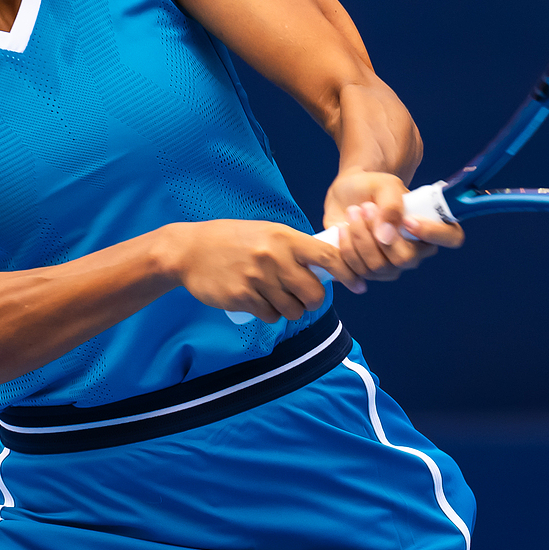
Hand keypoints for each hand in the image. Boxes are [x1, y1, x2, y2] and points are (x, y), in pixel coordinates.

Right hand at [163, 220, 362, 324]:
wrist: (189, 251)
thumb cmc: (232, 240)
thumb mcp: (266, 233)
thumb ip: (294, 248)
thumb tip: (326, 267)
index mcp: (284, 238)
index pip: (328, 256)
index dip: (349, 273)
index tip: (359, 285)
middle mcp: (274, 257)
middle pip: (314, 293)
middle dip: (311, 300)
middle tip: (300, 296)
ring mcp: (257, 278)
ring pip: (293, 310)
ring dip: (288, 309)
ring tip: (274, 296)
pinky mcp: (242, 297)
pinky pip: (270, 316)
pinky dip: (268, 313)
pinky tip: (256, 300)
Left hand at [322, 170, 463, 283]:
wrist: (348, 194)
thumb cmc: (374, 187)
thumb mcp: (385, 185)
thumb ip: (391, 205)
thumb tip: (387, 237)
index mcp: (430, 226)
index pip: (451, 237)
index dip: (434, 233)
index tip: (407, 220)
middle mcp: (415, 251)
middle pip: (405, 259)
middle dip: (378, 234)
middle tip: (364, 208)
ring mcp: (392, 265)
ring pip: (377, 267)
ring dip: (358, 238)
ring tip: (352, 212)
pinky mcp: (367, 272)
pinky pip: (356, 273)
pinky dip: (344, 251)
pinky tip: (341, 230)